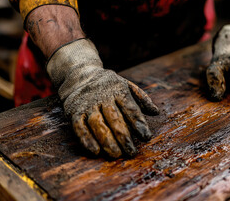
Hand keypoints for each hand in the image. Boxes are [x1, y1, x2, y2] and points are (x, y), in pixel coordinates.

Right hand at [47, 39, 158, 157]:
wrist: (79, 74)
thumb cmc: (108, 85)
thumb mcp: (126, 85)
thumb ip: (142, 98)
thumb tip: (156, 112)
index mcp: (118, 89)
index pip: (130, 107)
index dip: (138, 122)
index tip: (146, 137)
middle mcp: (102, 96)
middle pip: (114, 118)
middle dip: (123, 136)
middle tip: (132, 152)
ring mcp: (87, 104)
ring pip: (97, 123)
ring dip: (106, 140)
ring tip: (116, 154)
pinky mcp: (74, 112)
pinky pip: (79, 127)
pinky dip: (86, 139)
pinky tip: (95, 151)